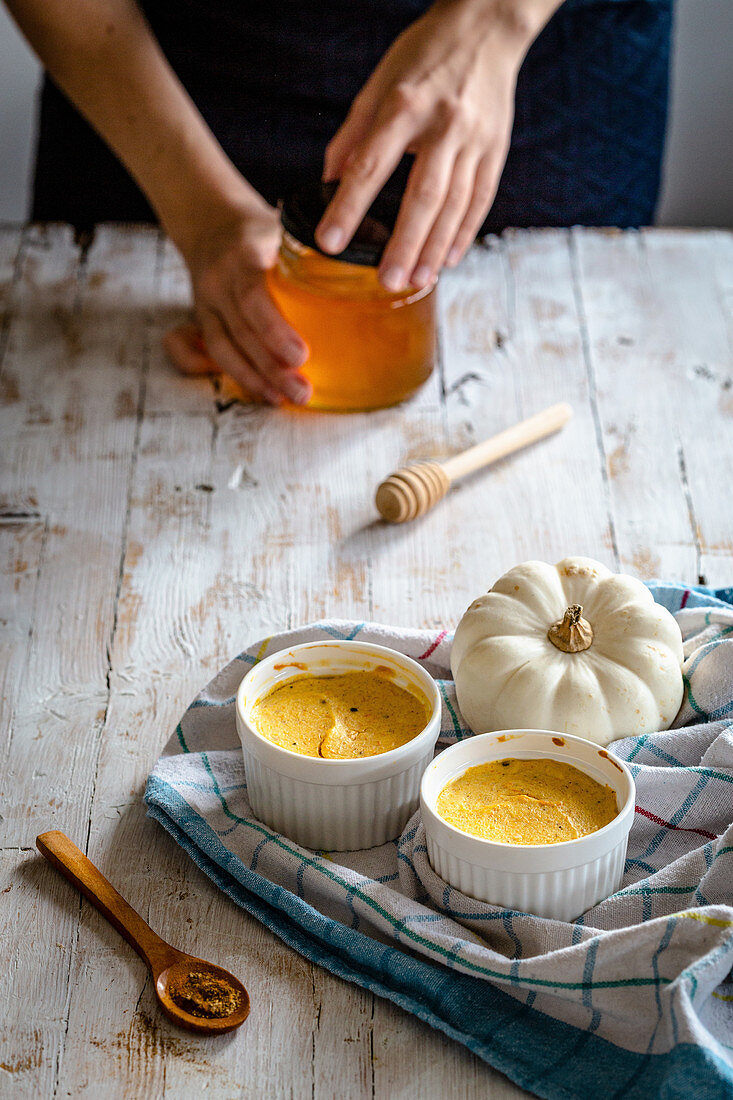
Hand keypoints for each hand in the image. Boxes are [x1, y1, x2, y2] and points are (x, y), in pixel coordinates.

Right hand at [166, 199, 310, 404]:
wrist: (210, 223)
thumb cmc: (260, 231)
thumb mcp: (285, 227)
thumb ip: (315, 252)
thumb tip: (374, 275)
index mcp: (243, 255)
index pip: (253, 296)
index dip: (274, 330)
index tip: (301, 355)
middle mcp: (219, 281)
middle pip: (242, 331)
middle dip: (271, 367)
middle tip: (302, 392)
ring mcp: (207, 303)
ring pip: (224, 348)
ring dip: (255, 379)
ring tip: (285, 398)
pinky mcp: (203, 320)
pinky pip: (210, 353)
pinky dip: (235, 375)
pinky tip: (262, 392)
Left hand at [315, 0, 558, 290]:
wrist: (487, 27)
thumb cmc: (425, 55)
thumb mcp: (379, 83)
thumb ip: (353, 134)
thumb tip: (330, 182)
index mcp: (405, 104)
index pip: (371, 165)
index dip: (349, 207)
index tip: (331, 241)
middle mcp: (443, 124)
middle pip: (422, 195)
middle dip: (403, 243)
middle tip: (386, 282)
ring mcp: (475, 139)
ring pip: (455, 205)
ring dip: (434, 248)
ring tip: (416, 281)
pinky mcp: (497, 150)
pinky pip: (480, 200)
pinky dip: (464, 234)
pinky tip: (448, 260)